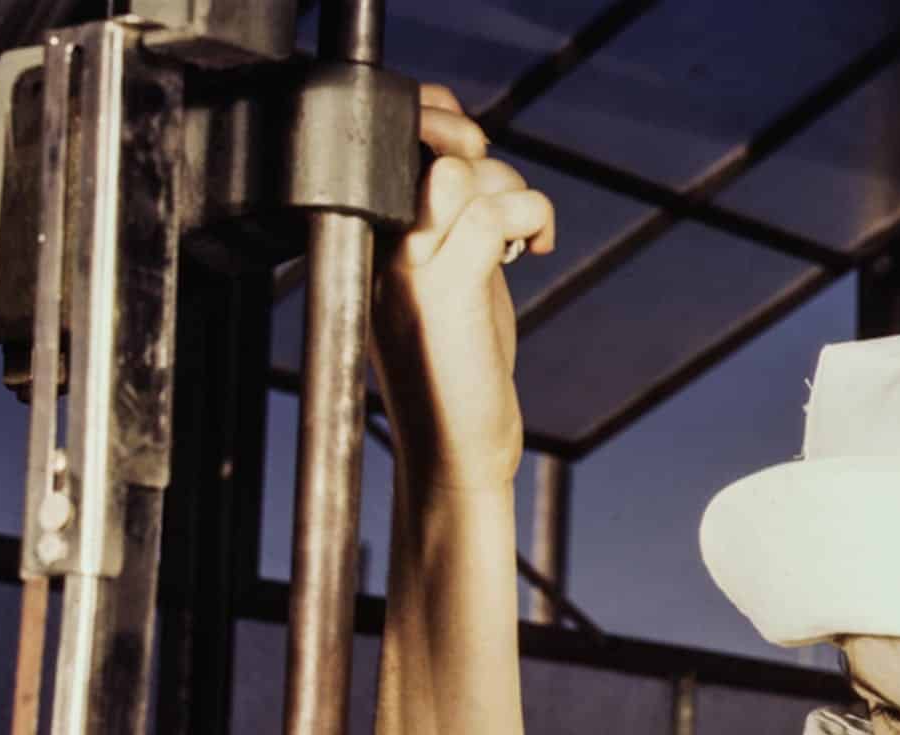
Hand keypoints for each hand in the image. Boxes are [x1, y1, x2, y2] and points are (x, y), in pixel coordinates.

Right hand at [371, 84, 555, 496]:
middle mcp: (377, 245)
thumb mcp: (442, 284)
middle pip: (427, 143)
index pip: (389, 134)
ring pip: (464, 174)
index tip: (475, 148)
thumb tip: (474, 163)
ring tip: (520, 239)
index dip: (437, 116)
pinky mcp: (447, 289)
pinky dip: (531, 217)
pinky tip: (534, 252)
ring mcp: (407, 265)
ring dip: (513, 192)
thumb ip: (446, 225)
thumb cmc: (452, 373)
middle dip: (478, 148)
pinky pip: (492, 213)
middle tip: (506, 199)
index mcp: (365, 238)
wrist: (451, 453)